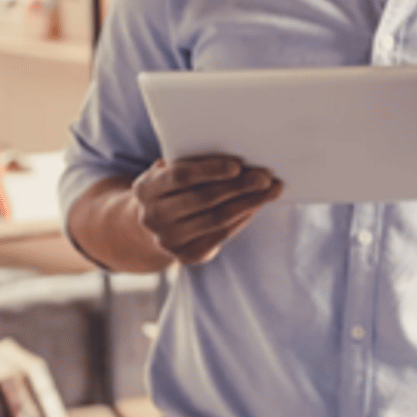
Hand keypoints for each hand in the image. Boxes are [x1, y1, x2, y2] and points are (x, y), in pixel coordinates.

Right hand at [133, 156, 281, 264]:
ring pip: (216, 219)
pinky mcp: (185, 256)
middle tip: (265, 177)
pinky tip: (256, 206)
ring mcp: (167, 240)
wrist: (154, 223)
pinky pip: (220, 235)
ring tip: (270, 190)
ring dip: (247, 203)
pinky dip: (241, 219)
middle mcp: (152, 217)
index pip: (180, 177)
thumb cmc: (171, 187)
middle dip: (238, 186)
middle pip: (203, 199)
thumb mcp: (171, 171)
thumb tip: (239, 159)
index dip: (210, 170)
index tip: (237, 165)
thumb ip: (193, 163)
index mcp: (145, 189)